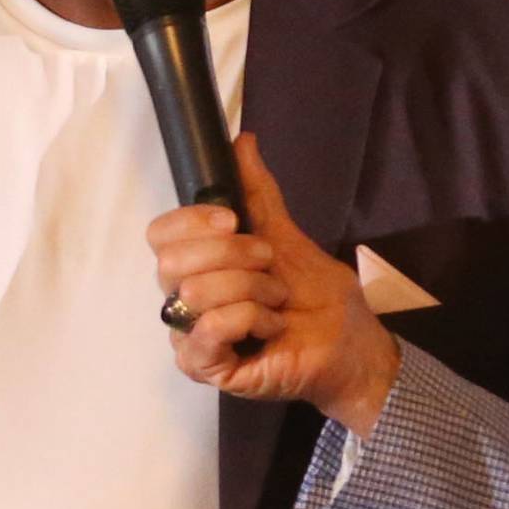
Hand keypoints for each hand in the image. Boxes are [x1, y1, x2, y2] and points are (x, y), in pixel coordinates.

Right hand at [146, 133, 402, 437]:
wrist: (348, 339)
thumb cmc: (314, 293)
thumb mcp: (284, 234)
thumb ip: (257, 192)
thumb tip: (242, 140)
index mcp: (196, 266)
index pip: (159, 235)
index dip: (192, 221)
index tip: (233, 220)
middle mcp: (184, 301)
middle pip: (171, 262)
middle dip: (232, 254)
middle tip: (269, 263)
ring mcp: (191, 337)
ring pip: (195, 293)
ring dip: (253, 288)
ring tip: (277, 300)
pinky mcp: (207, 368)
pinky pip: (209, 330)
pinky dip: (250, 318)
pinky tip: (271, 327)